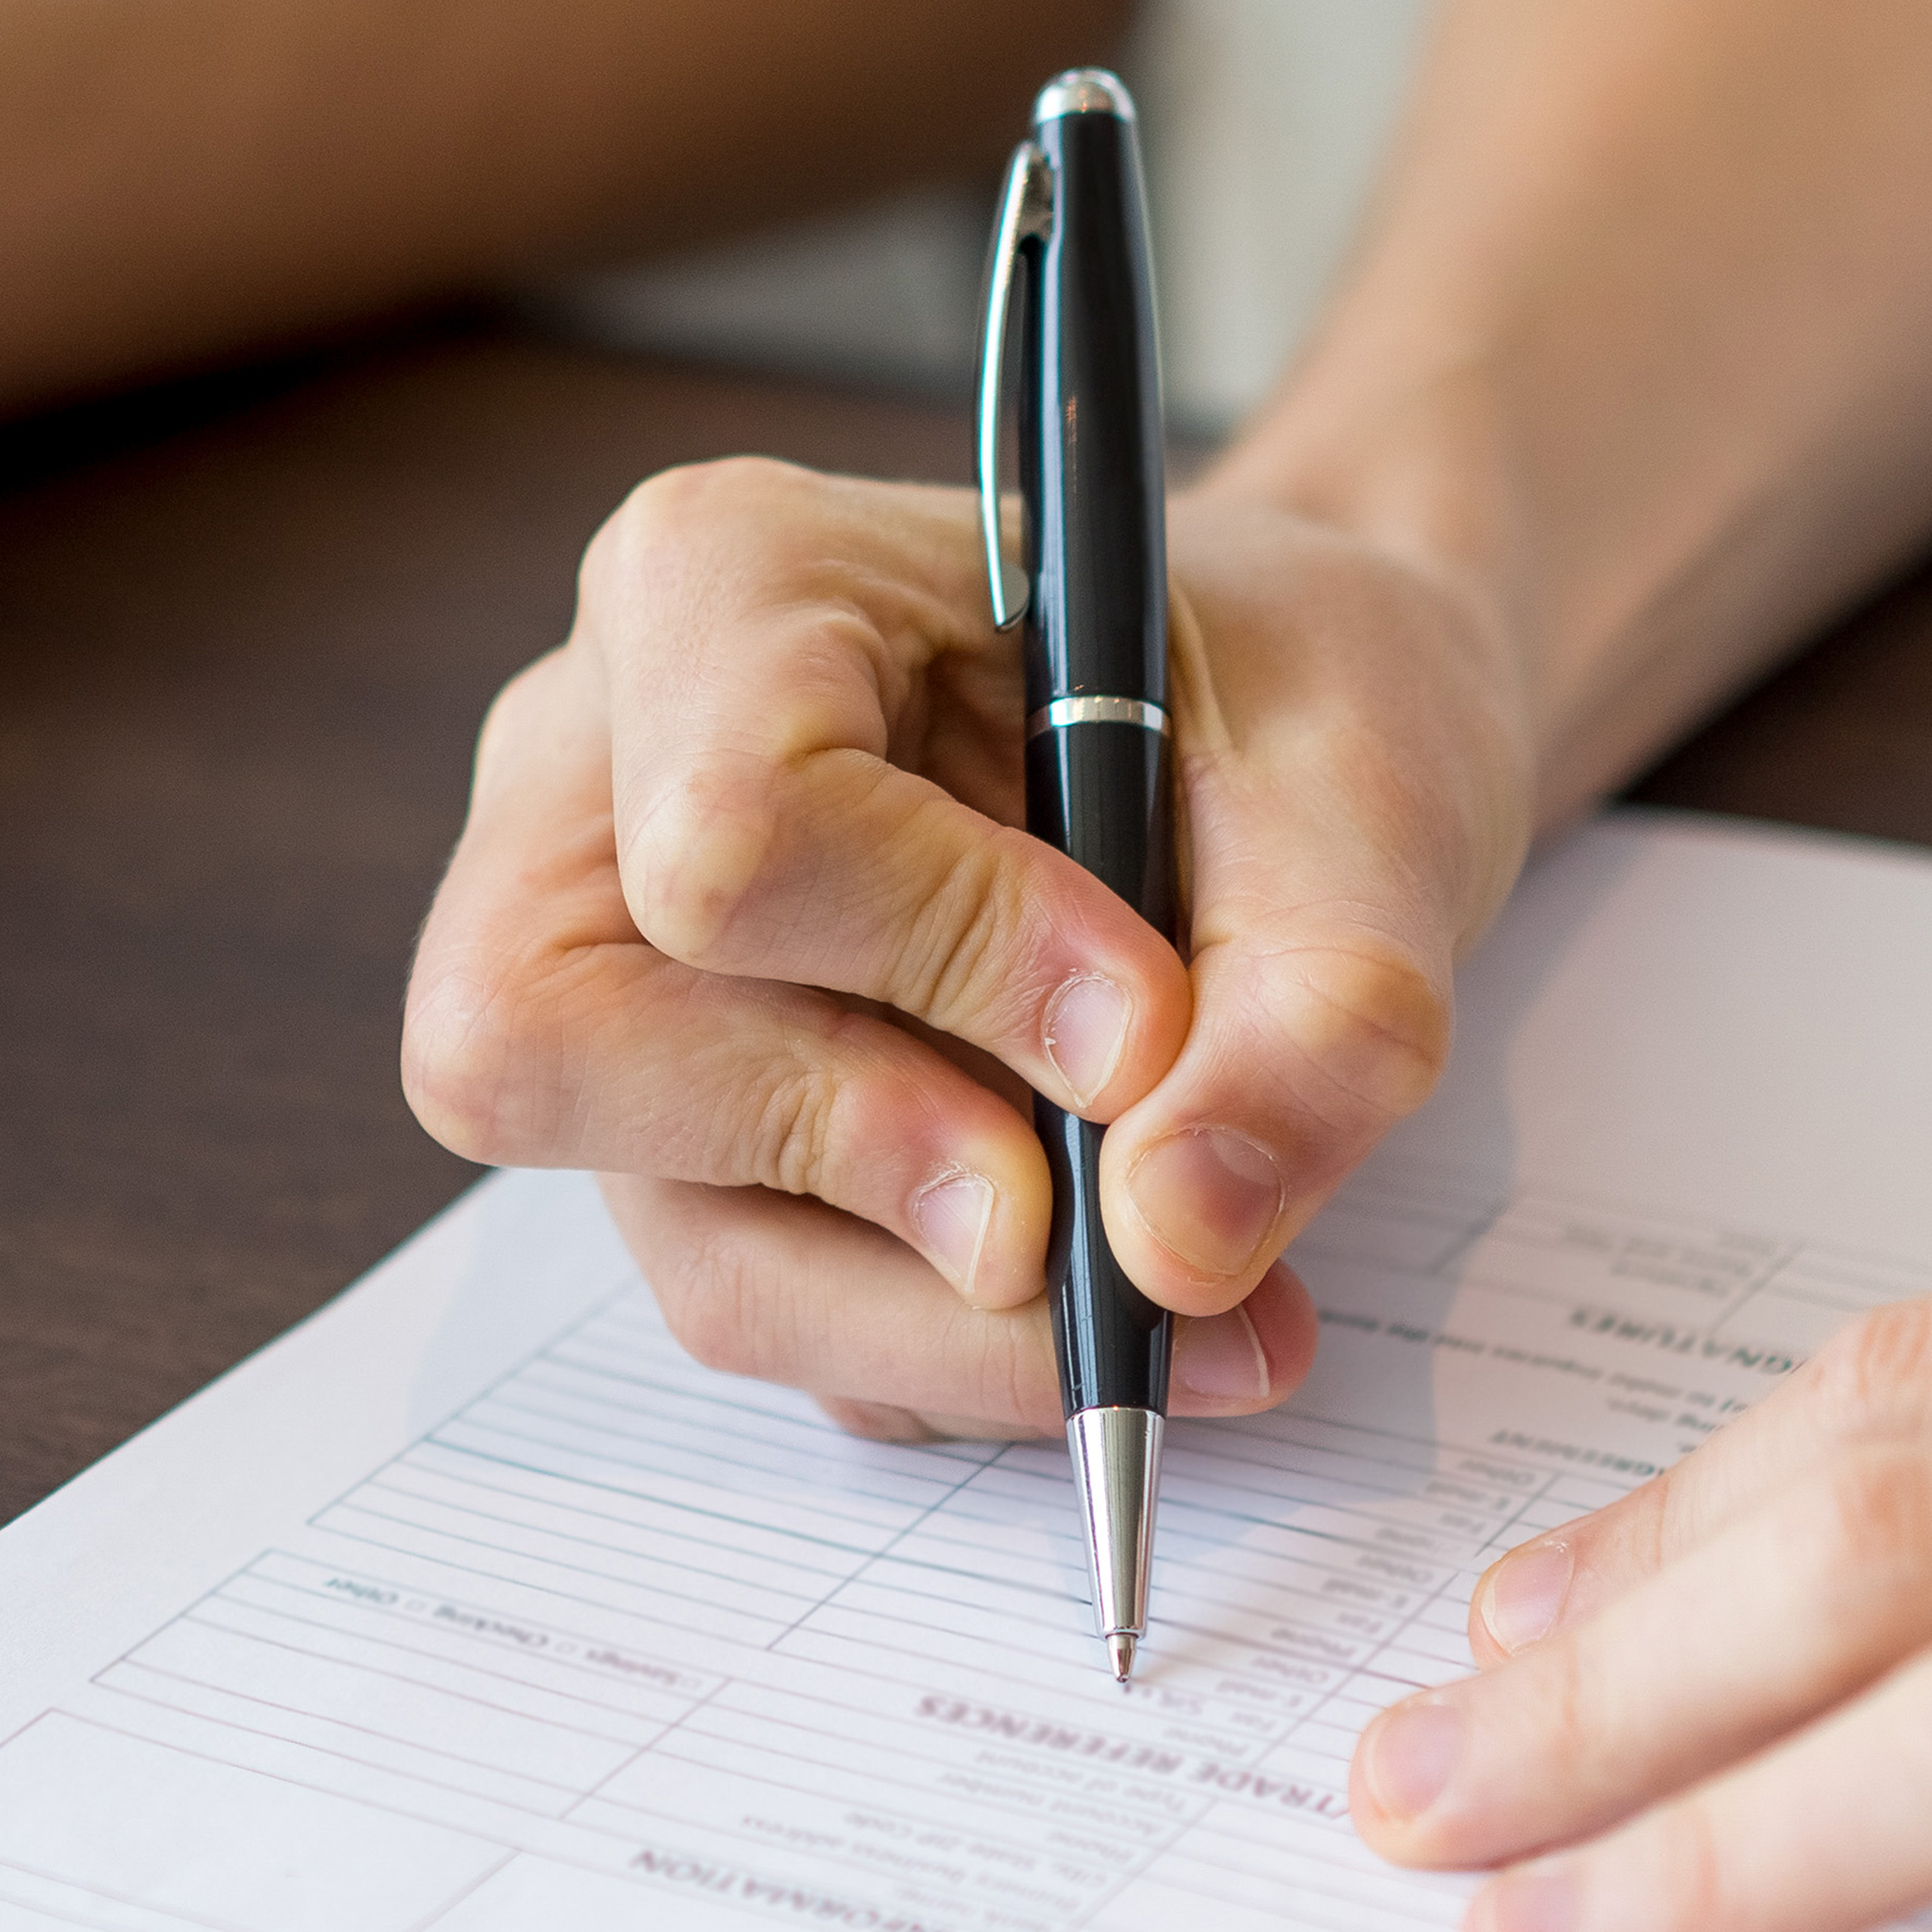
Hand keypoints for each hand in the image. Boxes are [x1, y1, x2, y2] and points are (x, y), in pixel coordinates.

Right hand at [401, 459, 1536, 1435]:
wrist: (1286, 745)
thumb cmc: (1292, 697)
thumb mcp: (1375, 795)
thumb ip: (1316, 1007)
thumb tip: (1172, 1245)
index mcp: (722, 583)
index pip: (725, 829)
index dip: (940, 965)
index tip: (1148, 1027)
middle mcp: (591, 774)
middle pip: (556, 1048)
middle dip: (861, 1179)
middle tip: (1084, 1226)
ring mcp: (608, 971)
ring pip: (674, 1233)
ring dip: (947, 1324)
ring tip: (1197, 1306)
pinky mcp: (673, 1135)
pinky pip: (760, 1304)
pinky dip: (956, 1348)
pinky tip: (1116, 1290)